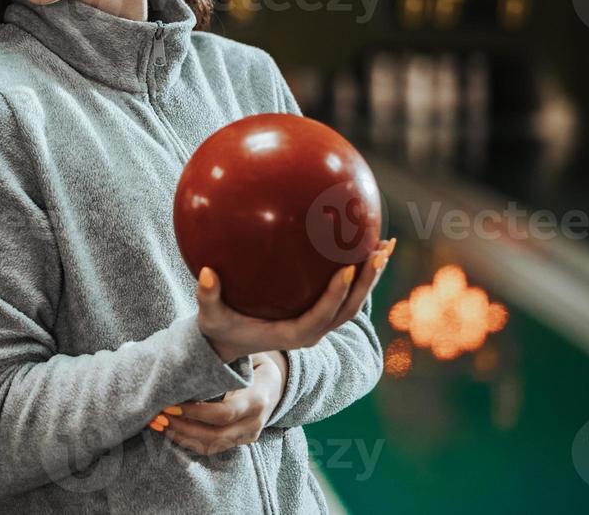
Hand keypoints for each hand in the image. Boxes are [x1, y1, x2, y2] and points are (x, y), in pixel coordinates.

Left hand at [147, 352, 287, 454]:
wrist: (274, 384)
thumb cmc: (252, 363)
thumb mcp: (243, 356)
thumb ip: (222, 357)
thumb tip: (186, 348)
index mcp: (256, 399)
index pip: (224, 413)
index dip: (195, 412)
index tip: (170, 404)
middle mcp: (254, 422)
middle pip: (215, 436)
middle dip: (182, 428)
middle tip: (156, 416)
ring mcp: (247, 436)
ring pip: (211, 446)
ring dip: (181, 437)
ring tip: (156, 424)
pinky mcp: (238, 442)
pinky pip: (211, 448)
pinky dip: (188, 441)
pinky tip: (169, 430)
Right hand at [197, 238, 395, 361]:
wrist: (231, 344)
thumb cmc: (221, 329)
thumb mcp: (210, 316)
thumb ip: (207, 296)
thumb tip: (204, 272)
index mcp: (294, 335)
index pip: (322, 316)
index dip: (336, 294)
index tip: (347, 268)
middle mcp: (313, 331)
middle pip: (349, 309)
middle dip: (367, 281)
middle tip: (378, 251)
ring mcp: (319, 323)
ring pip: (354, 302)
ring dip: (371, 276)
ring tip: (384, 245)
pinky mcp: (319, 313)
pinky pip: (345, 294)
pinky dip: (358, 273)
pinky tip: (362, 243)